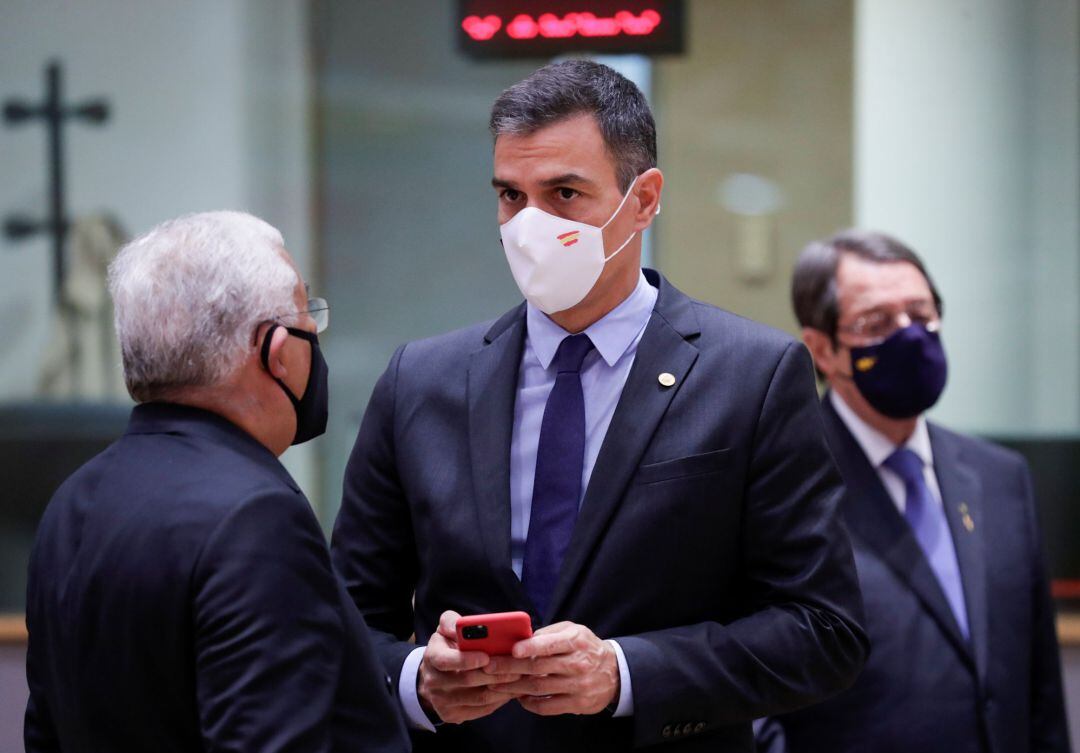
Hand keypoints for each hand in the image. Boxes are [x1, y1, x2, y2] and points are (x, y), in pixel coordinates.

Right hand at [417, 610, 521, 723]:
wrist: (435, 676)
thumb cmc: (448, 647)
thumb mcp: (446, 629)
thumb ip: (452, 621)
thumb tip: (461, 624)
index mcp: (432, 656)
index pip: (445, 660)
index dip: (466, 659)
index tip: (487, 656)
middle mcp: (433, 681)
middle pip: (467, 680)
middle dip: (495, 673)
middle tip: (517, 667)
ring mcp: (442, 701)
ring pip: (478, 698)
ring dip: (502, 688)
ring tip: (520, 677)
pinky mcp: (452, 715)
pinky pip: (481, 710)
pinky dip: (500, 700)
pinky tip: (512, 690)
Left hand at [484, 621, 619, 715]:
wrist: (614, 672)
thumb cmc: (585, 647)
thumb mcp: (573, 631)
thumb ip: (548, 633)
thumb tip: (521, 639)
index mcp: (575, 641)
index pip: (551, 644)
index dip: (531, 647)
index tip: (513, 649)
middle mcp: (578, 663)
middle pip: (538, 667)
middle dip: (510, 668)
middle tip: (490, 667)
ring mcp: (578, 686)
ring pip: (539, 688)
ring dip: (513, 687)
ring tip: (495, 684)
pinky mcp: (577, 704)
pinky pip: (547, 706)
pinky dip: (529, 703)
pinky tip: (518, 697)